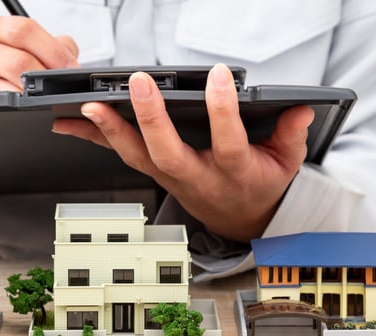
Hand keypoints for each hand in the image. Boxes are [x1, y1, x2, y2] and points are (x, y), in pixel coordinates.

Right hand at [0, 16, 78, 148]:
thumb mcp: (13, 48)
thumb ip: (47, 47)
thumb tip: (71, 57)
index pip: (25, 31)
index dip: (53, 51)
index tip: (71, 68)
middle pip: (18, 61)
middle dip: (45, 80)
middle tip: (58, 91)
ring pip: (7, 88)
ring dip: (30, 100)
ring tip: (41, 102)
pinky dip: (12, 112)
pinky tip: (20, 112)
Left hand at [52, 63, 313, 241]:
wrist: (239, 219)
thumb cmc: (258, 184)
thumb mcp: (286, 163)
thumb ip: (292, 135)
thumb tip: (302, 108)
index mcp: (235, 172)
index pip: (230, 143)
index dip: (224, 111)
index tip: (219, 76)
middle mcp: (198, 177)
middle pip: (169, 153)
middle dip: (152, 118)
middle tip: (138, 83)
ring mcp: (172, 178)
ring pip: (138, 157)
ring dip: (111, 131)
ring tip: (90, 105)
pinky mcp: (155, 173)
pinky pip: (124, 155)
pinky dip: (97, 138)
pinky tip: (73, 122)